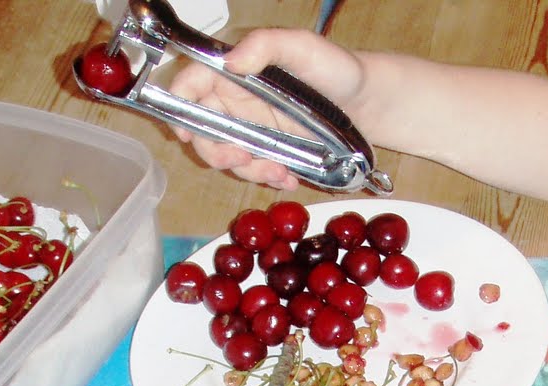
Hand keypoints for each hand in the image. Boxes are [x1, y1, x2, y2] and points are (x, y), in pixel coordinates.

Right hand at [166, 29, 369, 190]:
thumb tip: (233, 60)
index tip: (185, 131)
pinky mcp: (270, 150)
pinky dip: (269, 178)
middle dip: (216, 150)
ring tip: (280, 172)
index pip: (192, 83)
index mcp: (235, 71)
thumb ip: (267, 45)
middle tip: (242, 158)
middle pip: (203, 128)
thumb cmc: (335, 67)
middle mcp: (237, 100)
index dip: (180, 106)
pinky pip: (256, 169)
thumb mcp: (303, 47)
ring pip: (229, 155)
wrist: (367, 102)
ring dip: (249, 169)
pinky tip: (289, 178)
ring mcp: (252, 128)